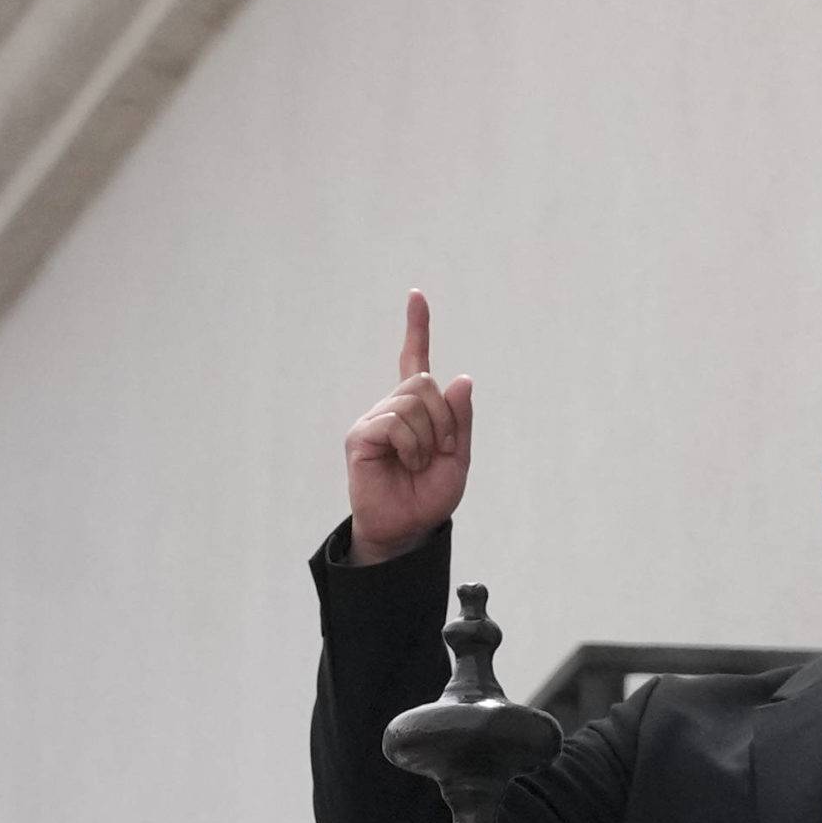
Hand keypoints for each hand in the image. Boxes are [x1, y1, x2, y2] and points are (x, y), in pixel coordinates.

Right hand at [345, 289, 473, 563]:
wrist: (407, 527)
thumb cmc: (429, 495)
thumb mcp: (459, 458)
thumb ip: (460, 421)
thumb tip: (461, 379)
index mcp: (417, 408)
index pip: (415, 360)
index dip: (417, 328)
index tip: (417, 295)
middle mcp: (393, 407)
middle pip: (424, 383)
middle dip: (443, 420)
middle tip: (438, 452)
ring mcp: (375, 419)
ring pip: (412, 402)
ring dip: (428, 438)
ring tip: (418, 463)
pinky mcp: (361, 435)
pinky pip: (395, 423)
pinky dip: (410, 446)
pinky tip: (404, 463)